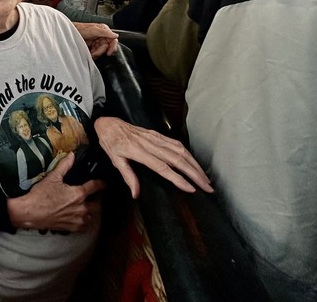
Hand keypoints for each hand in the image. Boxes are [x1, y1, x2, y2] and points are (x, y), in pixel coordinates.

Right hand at [7, 153, 105, 232]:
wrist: (30, 212)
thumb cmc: (41, 194)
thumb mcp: (53, 177)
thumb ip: (65, 165)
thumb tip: (72, 155)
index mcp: (79, 194)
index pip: (95, 187)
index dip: (102, 184)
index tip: (105, 183)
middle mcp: (81, 208)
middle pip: (97, 205)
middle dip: (97, 200)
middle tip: (94, 196)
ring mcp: (77, 219)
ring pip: (92, 217)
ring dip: (91, 212)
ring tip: (88, 208)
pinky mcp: (71, 228)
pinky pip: (84, 227)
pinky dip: (85, 222)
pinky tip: (81, 218)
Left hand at [73, 22, 118, 57]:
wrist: (69, 33)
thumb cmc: (79, 29)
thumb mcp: (92, 30)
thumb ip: (104, 32)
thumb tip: (116, 36)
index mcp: (103, 30)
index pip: (113, 40)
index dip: (112, 47)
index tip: (108, 53)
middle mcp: (101, 36)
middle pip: (107, 47)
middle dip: (101, 51)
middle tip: (95, 52)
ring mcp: (97, 42)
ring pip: (102, 51)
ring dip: (96, 54)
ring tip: (90, 52)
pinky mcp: (92, 47)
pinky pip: (97, 53)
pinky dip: (93, 55)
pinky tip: (89, 53)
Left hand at [94, 116, 213, 198]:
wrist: (109, 123)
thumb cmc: (110, 142)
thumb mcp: (114, 160)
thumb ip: (128, 176)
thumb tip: (136, 194)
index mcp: (138, 151)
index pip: (162, 167)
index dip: (178, 179)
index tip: (191, 189)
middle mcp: (150, 143)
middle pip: (177, 159)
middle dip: (194, 174)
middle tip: (207, 187)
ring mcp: (155, 137)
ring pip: (180, 151)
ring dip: (195, 165)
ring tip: (205, 178)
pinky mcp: (158, 134)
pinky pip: (176, 143)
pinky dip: (188, 154)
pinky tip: (195, 163)